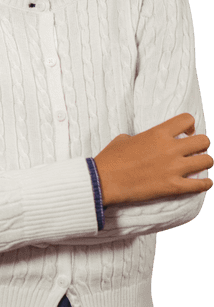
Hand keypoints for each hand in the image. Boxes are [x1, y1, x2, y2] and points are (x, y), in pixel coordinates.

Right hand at [95, 113, 213, 204]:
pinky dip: (205, 183)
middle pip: (204, 141)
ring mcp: (173, 168)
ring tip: (197, 167)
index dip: (190, 126)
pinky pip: (201, 184)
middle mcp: (170, 148)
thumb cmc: (109, 160)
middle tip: (193, 152)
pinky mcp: (173, 186)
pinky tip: (203, 183)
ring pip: (207, 161)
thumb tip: (145, 142)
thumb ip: (141, 138)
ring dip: (203, 163)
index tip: (186, 134)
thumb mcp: (123, 140)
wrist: (102, 181)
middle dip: (200, 146)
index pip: (187, 120)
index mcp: (157, 133)